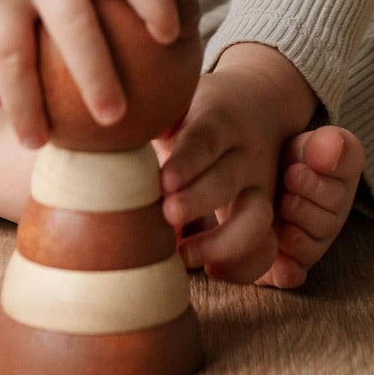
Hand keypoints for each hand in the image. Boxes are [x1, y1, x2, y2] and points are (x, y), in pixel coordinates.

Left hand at [152, 54, 317, 282]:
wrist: (257, 102)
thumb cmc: (197, 111)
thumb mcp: (178, 102)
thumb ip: (150, 119)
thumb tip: (107, 135)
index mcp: (218, 121)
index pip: (205, 139)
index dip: (187, 162)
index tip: (164, 182)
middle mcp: (244, 154)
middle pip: (228, 178)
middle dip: (199, 200)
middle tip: (167, 214)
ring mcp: (260, 185)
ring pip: (257, 217)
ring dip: (224, 242)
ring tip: (184, 256)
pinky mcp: (266, 212)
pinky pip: (266, 246)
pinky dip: (246, 265)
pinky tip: (213, 272)